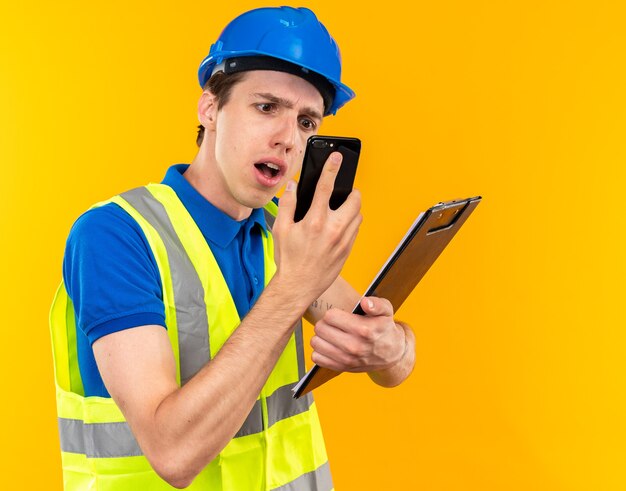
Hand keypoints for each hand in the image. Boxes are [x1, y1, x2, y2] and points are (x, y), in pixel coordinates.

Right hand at [272, 152, 361, 302]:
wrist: (298, 287)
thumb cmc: (288, 259)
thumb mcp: (280, 229)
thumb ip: (286, 204)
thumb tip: (291, 186)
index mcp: (315, 221)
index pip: (326, 187)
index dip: (332, 168)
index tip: (337, 157)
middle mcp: (333, 230)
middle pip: (354, 200)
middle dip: (351, 192)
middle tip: (345, 191)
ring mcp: (343, 241)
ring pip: (359, 215)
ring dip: (353, 208)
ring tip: (342, 208)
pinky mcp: (348, 251)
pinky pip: (356, 230)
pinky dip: (352, 223)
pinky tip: (341, 225)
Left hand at [310, 296, 406, 372]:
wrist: (392, 354)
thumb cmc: (385, 328)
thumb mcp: (386, 311)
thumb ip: (376, 304)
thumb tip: (364, 302)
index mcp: (363, 329)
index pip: (330, 316)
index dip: (333, 313)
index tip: (340, 315)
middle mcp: (354, 346)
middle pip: (320, 328)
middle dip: (325, 323)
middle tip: (334, 324)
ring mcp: (346, 359)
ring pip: (316, 342)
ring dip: (321, 336)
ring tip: (332, 334)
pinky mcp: (341, 368)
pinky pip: (316, 357)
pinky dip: (320, 351)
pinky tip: (330, 346)